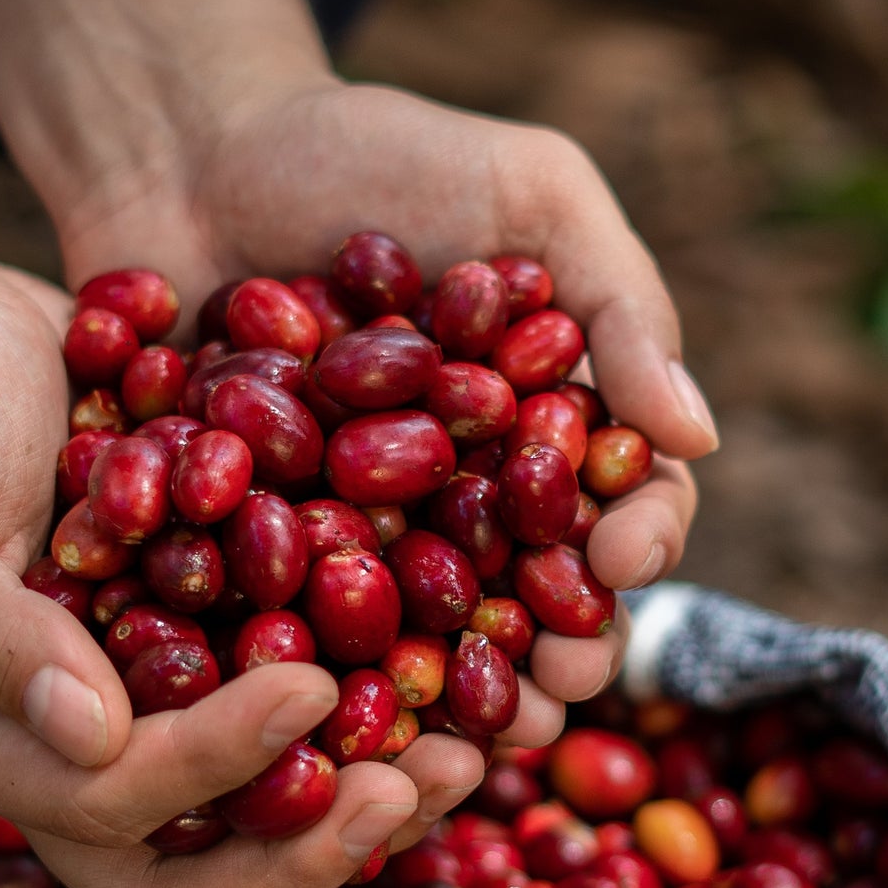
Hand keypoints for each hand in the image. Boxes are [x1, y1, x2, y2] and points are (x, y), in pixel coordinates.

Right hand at [0, 216, 485, 887]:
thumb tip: (89, 736)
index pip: (101, 805)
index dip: (212, 767)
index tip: (314, 689)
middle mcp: (56, 744)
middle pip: (185, 865)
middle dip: (307, 843)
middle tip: (424, 783)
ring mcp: (129, 703)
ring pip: (251, 810)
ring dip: (362, 796)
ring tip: (476, 755)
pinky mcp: (188, 647)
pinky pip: (281, 710)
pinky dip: (371, 709)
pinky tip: (462, 676)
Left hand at [55, 77, 716, 753]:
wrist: (191, 149)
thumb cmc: (377, 155)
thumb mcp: (529, 190)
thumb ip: (620, 299)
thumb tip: (697, 435)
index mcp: (550, 429)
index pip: (625, 503)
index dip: (640, 540)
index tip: (623, 556)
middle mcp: (470, 499)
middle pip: (537, 598)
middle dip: (558, 650)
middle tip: (558, 684)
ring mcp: (366, 536)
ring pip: (429, 641)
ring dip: (457, 700)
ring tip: (467, 738)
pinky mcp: (260, 557)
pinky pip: (301, 628)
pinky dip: (324, 674)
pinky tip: (335, 716)